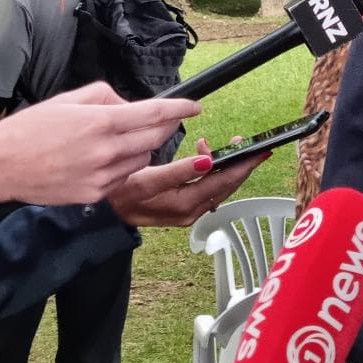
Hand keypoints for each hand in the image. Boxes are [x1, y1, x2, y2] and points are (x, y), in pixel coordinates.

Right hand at [0, 85, 192, 211]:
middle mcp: (105, 151)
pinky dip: (123, 166)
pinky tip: (101, 159)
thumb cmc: (29, 130)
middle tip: (160, 120)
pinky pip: (123, 177)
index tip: (194, 105)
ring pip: (142, 159)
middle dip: (164, 127)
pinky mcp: (95, 194)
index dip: (180, 109)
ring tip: (116, 140)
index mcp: (100, 122)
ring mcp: (101, 176)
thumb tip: (130, 105)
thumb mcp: (68, 100)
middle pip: (155, 138)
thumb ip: (106, 97)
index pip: (154, 114)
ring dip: (141, 147)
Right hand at [108, 138, 256, 227]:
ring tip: (231, 146)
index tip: (257, 151)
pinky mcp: (183, 212)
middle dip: (242, 165)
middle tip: (256, 147)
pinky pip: (208, 192)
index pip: (221, 182)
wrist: (104, 215)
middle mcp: (189, 213)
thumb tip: (208, 161)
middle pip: (225, 187)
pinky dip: (214, 174)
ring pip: (219, 189)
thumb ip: (178, 171)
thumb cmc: (120, 192)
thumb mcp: (145, 179)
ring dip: (229, 168)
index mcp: (182, 205)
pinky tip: (209, 158)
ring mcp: (188, 214)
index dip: (241, 165)